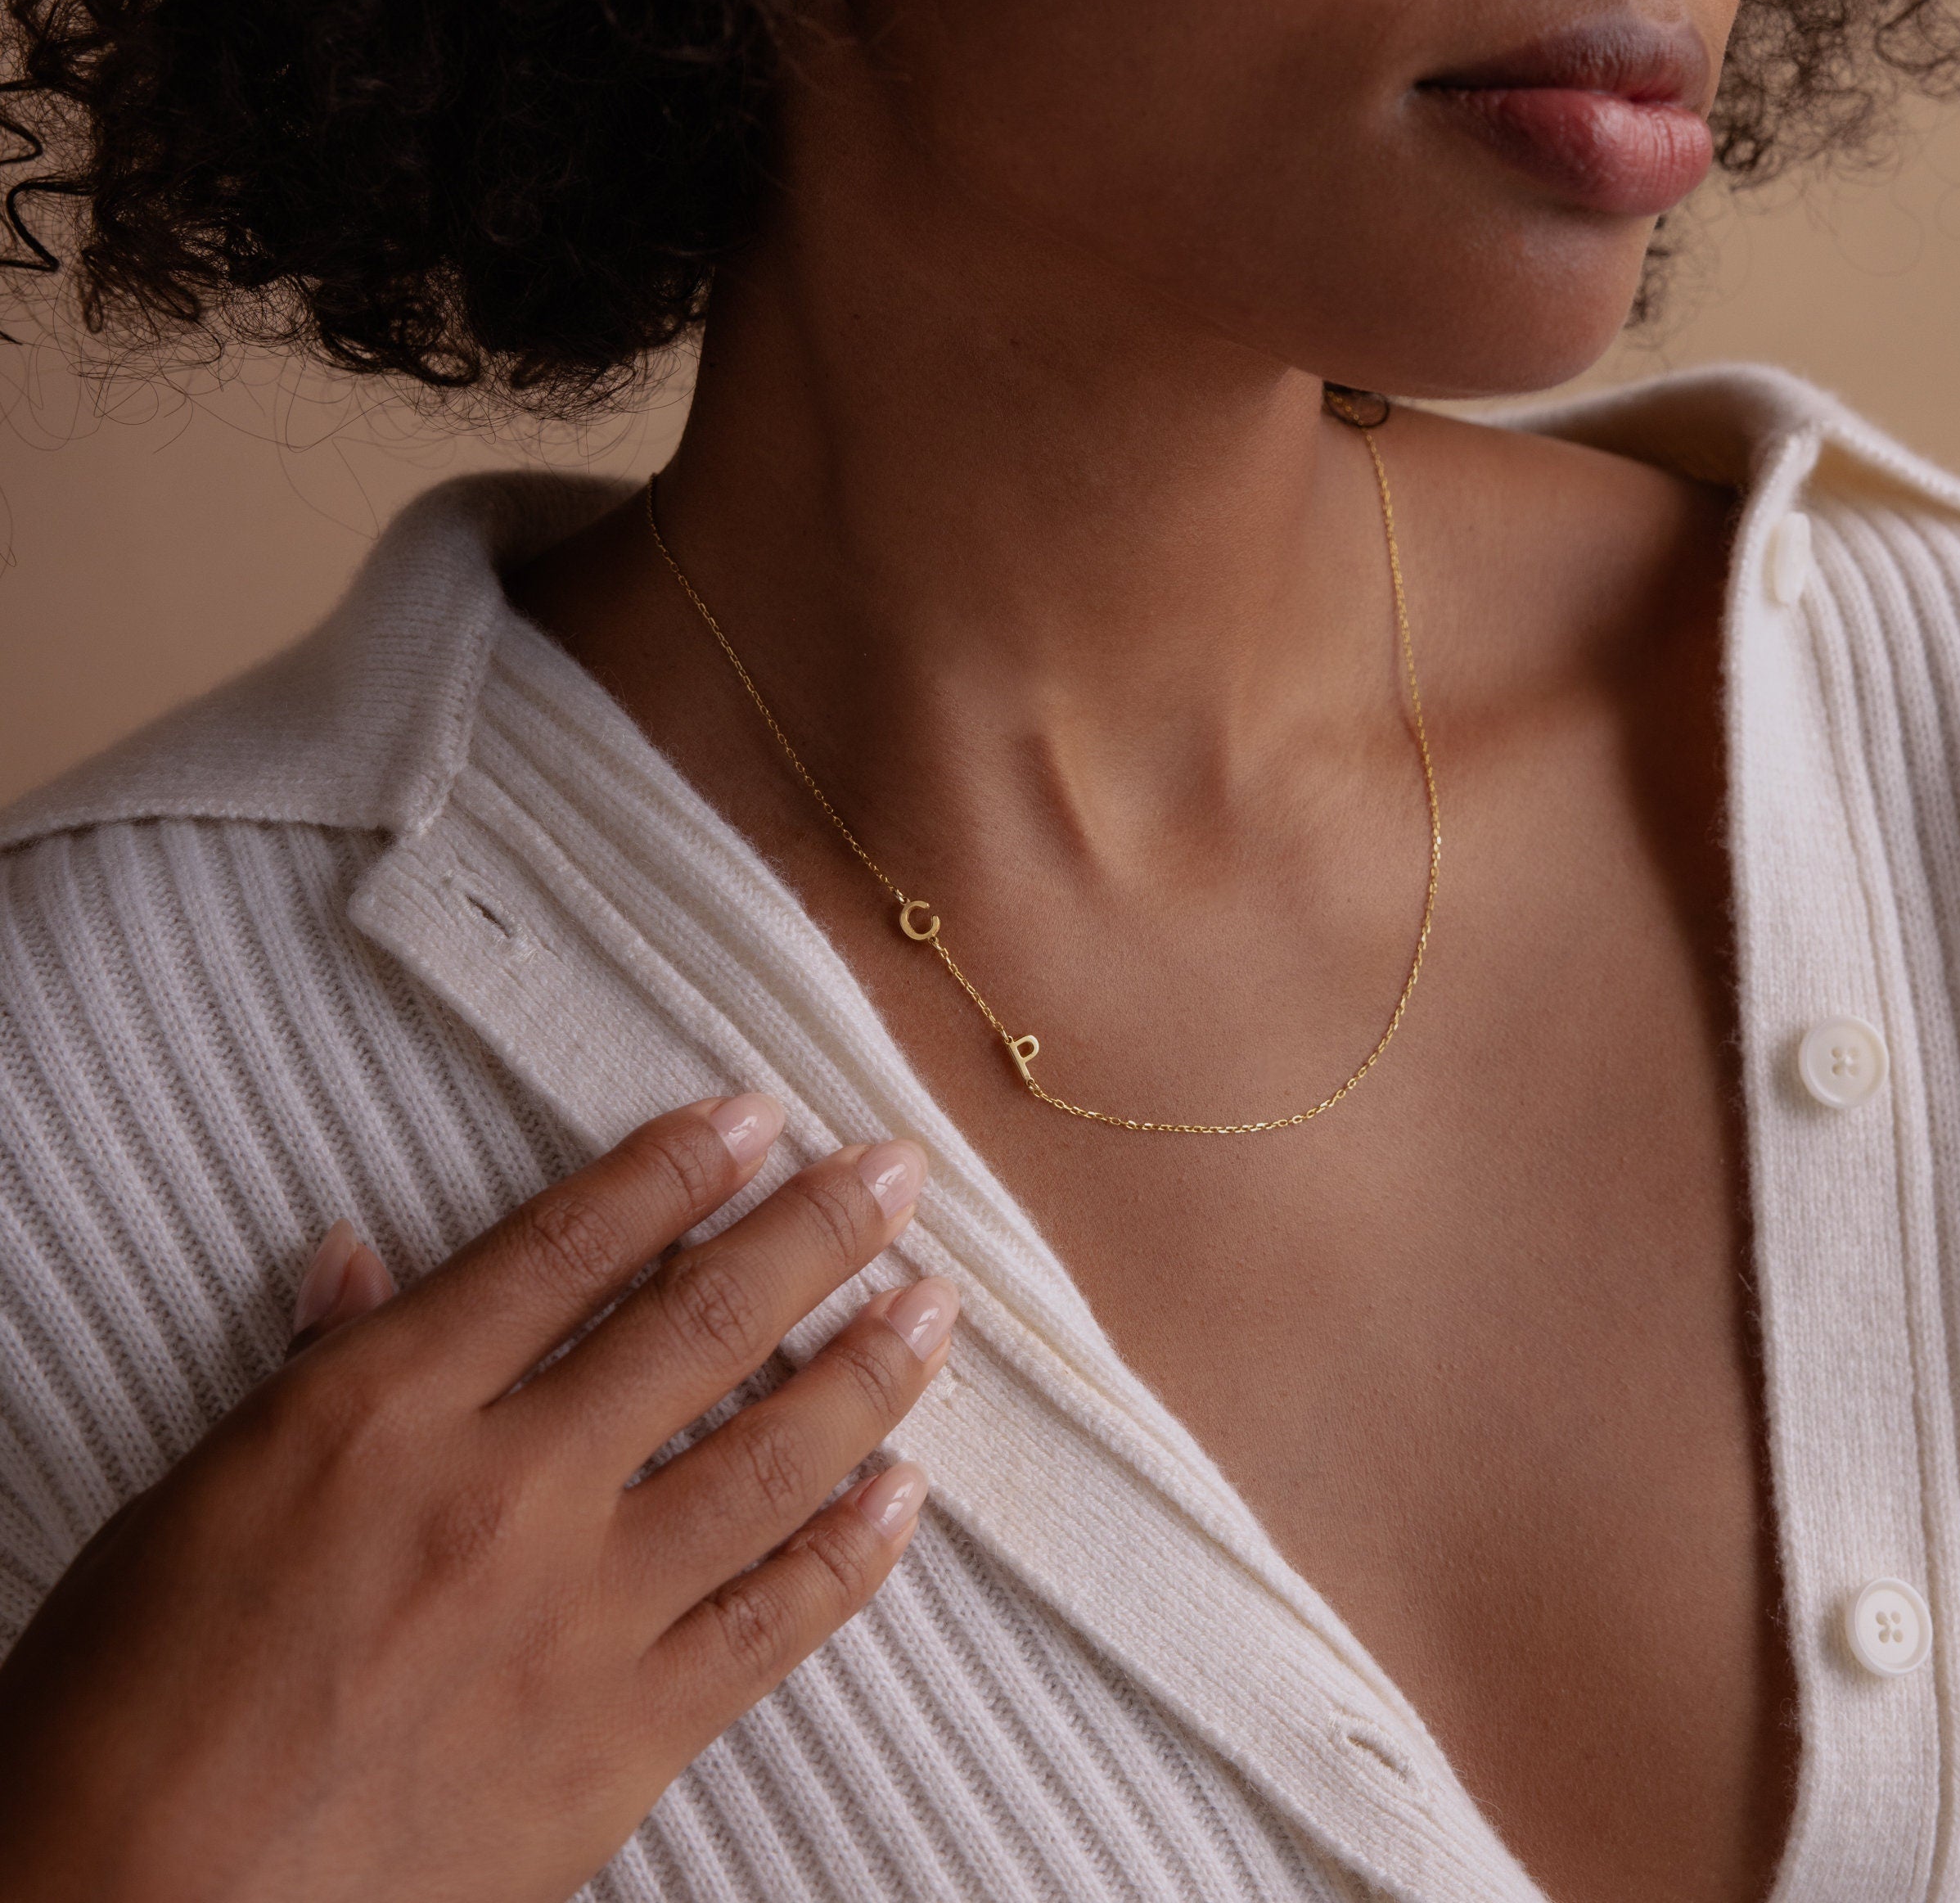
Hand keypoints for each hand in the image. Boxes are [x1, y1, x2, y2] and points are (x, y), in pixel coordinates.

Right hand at [0, 1093, 958, 1902]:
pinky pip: (773, 1621)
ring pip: (771, 1458)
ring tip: (934, 1306)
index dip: (678, 1167)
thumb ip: (319, 1369)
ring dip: (869, 1369)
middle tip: (897, 1175)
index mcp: (388, 1407)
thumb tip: (367, 1260)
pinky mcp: (621, 1739)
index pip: (571, 1244)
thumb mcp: (198, 1491)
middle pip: (704, 1324)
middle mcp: (508, 1491)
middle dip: (817, 1233)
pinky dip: (851, 1551)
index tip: (759, 1116)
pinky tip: (903, 1494)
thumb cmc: (130, 1701)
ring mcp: (580, 1617)